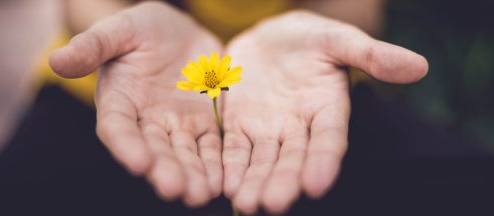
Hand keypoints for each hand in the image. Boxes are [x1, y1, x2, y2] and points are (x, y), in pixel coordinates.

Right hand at [50, 2, 222, 206]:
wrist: (178, 32)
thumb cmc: (142, 29)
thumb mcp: (120, 30)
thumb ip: (93, 46)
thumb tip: (56, 60)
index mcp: (120, 101)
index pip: (118, 127)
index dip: (126, 145)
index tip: (138, 163)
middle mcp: (147, 120)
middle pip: (154, 149)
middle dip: (164, 169)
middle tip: (175, 189)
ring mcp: (177, 125)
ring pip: (185, 154)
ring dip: (193, 174)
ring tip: (201, 194)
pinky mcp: (204, 123)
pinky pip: (211, 146)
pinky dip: (216, 163)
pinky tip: (223, 180)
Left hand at [222, 11, 427, 213]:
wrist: (270, 38)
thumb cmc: (310, 38)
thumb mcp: (338, 40)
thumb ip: (372, 54)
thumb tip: (419, 66)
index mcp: (328, 109)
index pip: (329, 140)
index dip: (324, 161)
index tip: (316, 184)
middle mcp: (299, 127)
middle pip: (292, 158)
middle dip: (283, 181)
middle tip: (273, 203)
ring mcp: (268, 129)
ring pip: (262, 161)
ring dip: (254, 182)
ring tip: (246, 202)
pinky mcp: (240, 126)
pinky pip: (234, 149)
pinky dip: (230, 166)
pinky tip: (225, 185)